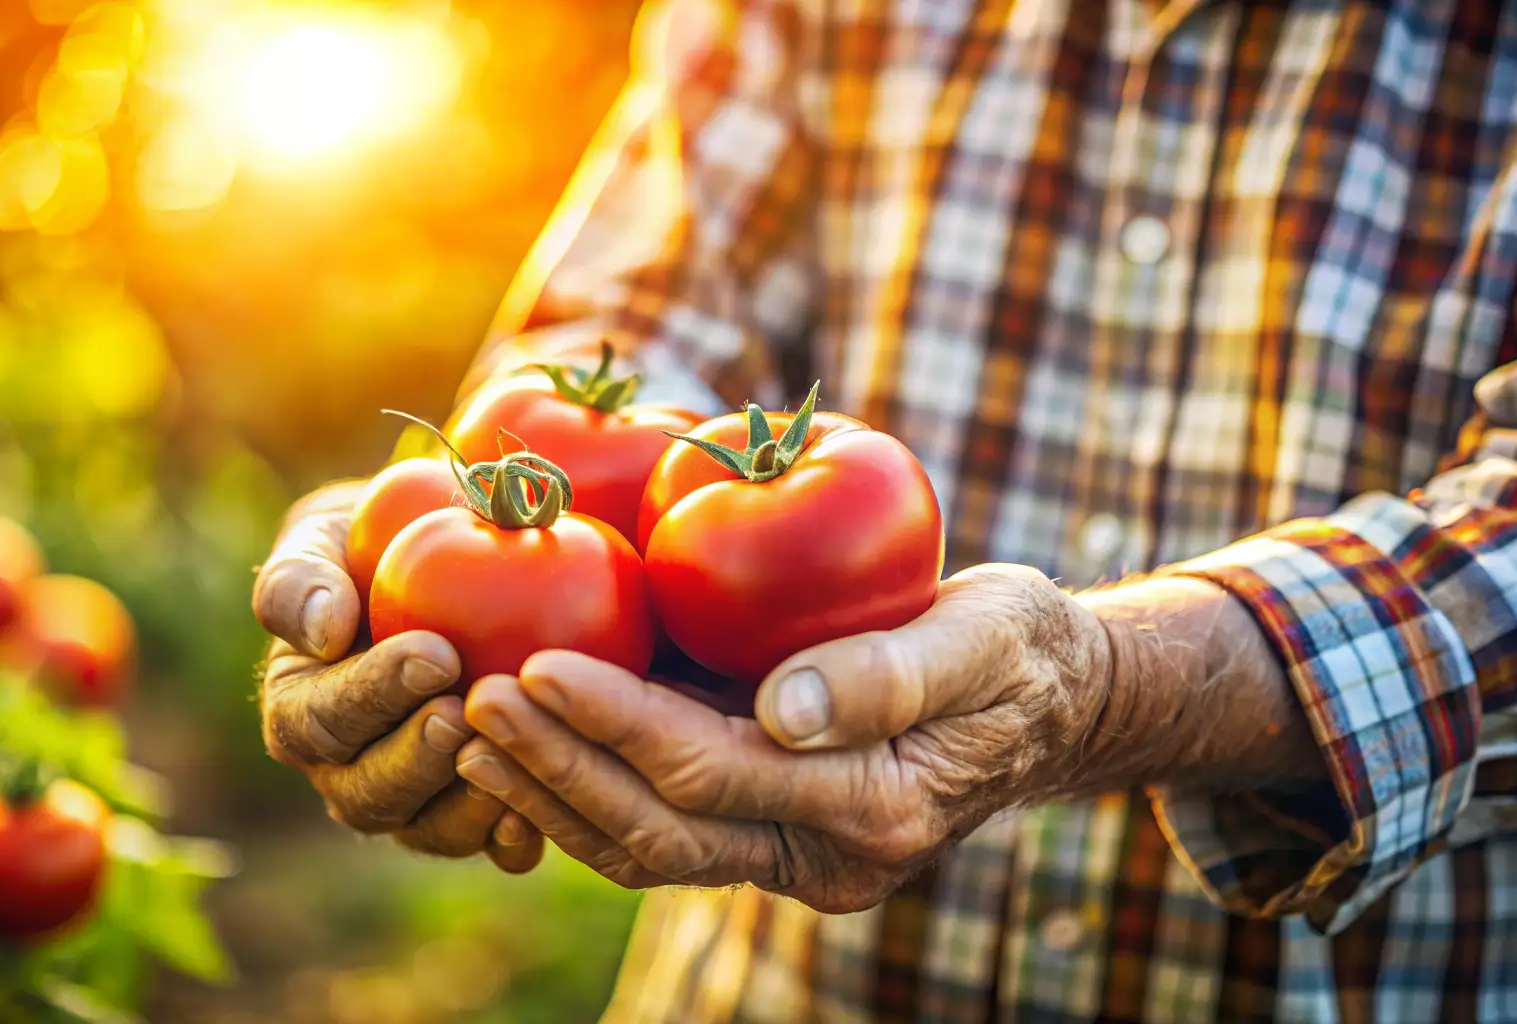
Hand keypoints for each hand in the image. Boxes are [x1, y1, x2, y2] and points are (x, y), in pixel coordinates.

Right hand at [255, 480, 542, 871]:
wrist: (460, 572)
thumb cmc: (383, 539)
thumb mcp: (330, 535)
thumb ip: (305, 576)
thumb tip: (322, 630)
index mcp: (302, 707)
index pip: (320, 719)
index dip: (373, 694)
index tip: (436, 653)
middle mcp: (347, 770)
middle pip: (367, 792)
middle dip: (418, 758)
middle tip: (469, 714)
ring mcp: (413, 802)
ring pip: (428, 829)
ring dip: (469, 803)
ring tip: (515, 758)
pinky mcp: (473, 817)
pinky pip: (489, 844)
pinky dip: (515, 833)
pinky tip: (550, 805)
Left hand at [454, 564, 1113, 911]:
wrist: (1044, 701)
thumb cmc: (1018, 649)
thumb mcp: (987, 636)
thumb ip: (893, 674)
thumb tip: (784, 710)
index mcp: (873, 808)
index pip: (713, 774)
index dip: (617, 723)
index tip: (536, 664)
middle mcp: (822, 855)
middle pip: (657, 829)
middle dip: (557, 769)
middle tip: (473, 700)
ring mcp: (789, 853)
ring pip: (644, 846)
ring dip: (552, 791)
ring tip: (472, 727)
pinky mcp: (765, 831)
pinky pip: (658, 828)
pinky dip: (583, 790)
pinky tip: (527, 742)